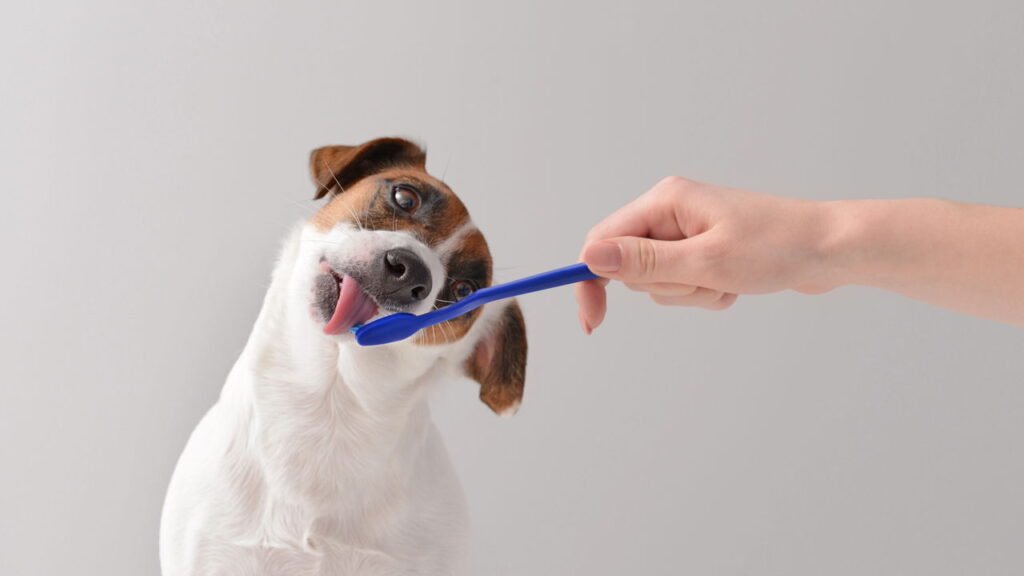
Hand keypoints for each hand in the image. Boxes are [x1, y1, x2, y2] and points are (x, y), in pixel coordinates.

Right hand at [575, 177, 840, 332]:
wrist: (833, 249)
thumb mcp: (706, 262)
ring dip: (692, 293)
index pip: (603, 241)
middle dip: (666, 287)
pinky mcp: (706, 251)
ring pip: (660, 283)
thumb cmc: (778, 247)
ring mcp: (689, 232)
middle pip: (632, 267)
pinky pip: (687, 286)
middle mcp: (672, 212)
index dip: (592, 281)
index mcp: (665, 201)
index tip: (592, 323)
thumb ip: (644, 262)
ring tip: (728, 281)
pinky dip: (708, 294)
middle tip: (707, 280)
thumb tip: (590, 257)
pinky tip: (737, 284)